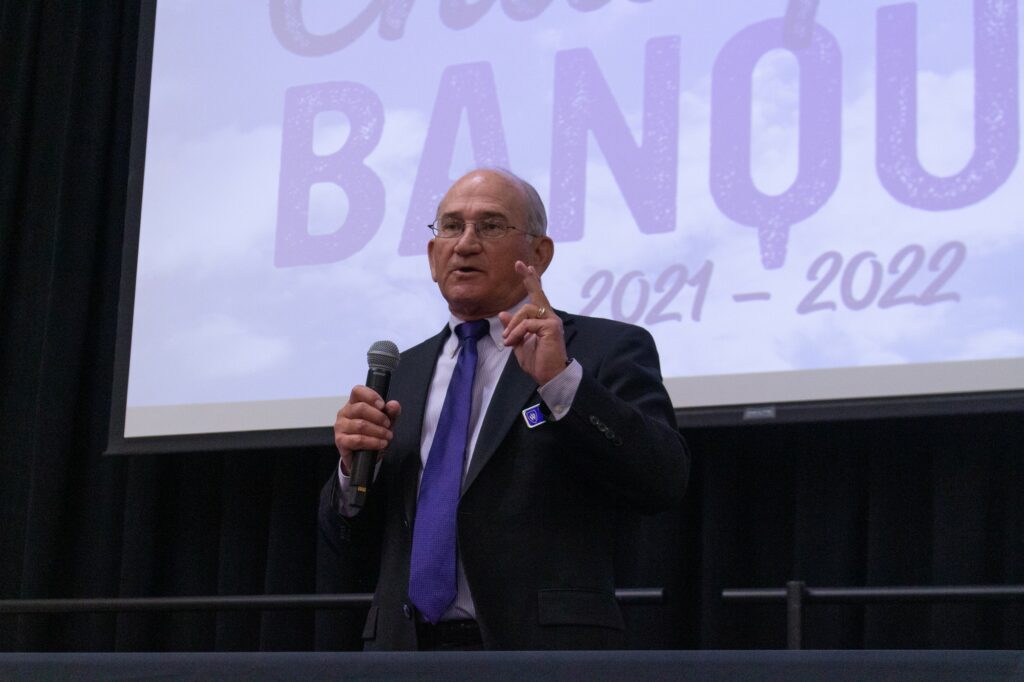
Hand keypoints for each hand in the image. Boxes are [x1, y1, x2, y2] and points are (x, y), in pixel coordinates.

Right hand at [334, 385, 401, 474]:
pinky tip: (381, 443)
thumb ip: (391, 412)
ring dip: (378, 431)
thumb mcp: (385, 421)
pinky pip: (358, 440)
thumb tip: (394, 405)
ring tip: (388, 436)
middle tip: (388, 425)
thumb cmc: (373, 433)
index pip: (358, 391)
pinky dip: (373, 442)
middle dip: (379, 417)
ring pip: (361, 425)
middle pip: (361, 408)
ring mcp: (340, 426)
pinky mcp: (340, 440)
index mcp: (354, 403)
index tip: (382, 406)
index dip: (371, 396)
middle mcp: (344, 412)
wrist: (364, 455)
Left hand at [498, 260, 567, 385]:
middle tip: (518, 264)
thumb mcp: (519, 343)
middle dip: (527, 278)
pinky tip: (512, 342)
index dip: (531, 281)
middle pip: (537, 293)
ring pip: (526, 310)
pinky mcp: (551, 327)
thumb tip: (503, 313)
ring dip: (513, 325)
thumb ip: (513, 328)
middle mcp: (550, 317)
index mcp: (542, 320)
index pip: (537, 297)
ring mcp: (552, 321)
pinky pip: (527, 324)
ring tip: (508, 340)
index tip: (524, 266)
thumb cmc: (538, 362)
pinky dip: (516, 333)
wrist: (549, 376)